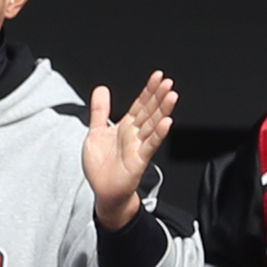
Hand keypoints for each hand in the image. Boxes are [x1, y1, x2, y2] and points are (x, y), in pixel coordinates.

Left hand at [82, 71, 176, 229]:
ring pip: (153, 125)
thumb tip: (102, 89)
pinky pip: (150, 146)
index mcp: (126, 127)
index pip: (140, 104)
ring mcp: (138, 147)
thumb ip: (99, 111)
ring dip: (163, 111)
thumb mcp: (95, 132)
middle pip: (149, 112)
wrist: (102, 191)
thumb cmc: (100, 165)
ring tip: (171, 96)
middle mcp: (135, 135)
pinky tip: (167, 122)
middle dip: (158, 96)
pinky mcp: (139, 161)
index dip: (148, 90)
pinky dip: (158, 134)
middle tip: (168, 81)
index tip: (158, 76)